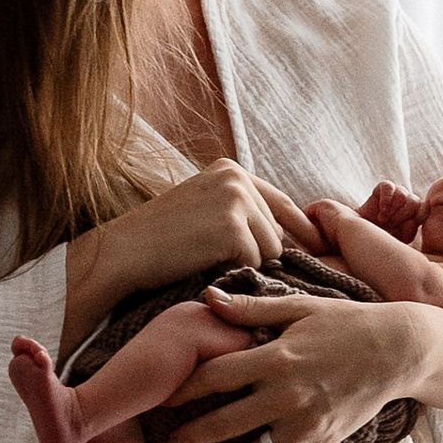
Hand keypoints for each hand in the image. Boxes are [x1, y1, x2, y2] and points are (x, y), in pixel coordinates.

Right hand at [62, 160, 312, 356]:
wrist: (122, 253)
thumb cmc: (159, 242)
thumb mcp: (203, 210)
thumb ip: (241, 212)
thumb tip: (292, 238)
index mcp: (230, 169)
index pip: (283, 203)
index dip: (302, 229)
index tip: (320, 247)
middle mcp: (236, 177)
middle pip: (278, 233)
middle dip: (259, 254)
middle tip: (219, 261)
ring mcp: (235, 200)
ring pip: (271, 251)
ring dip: (246, 265)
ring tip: (208, 260)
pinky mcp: (233, 228)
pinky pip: (255, 264)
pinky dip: (235, 273)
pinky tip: (205, 266)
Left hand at [165, 293, 422, 442]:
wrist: (399, 350)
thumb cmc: (347, 323)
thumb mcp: (300, 307)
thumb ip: (252, 308)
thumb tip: (208, 298)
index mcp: (279, 357)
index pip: (216, 377)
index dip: (185, 389)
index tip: (166, 396)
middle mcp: (291, 394)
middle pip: (226, 422)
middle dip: (192, 434)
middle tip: (171, 438)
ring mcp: (309, 423)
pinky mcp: (325, 441)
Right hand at [358, 180, 426, 241]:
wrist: (366, 231)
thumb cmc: (386, 235)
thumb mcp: (400, 238)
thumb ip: (409, 232)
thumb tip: (411, 221)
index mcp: (417, 211)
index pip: (425, 209)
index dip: (417, 217)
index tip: (405, 225)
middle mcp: (409, 200)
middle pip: (414, 202)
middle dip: (402, 215)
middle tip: (391, 224)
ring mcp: (398, 192)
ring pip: (402, 195)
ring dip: (392, 210)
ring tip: (383, 219)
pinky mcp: (385, 186)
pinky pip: (389, 187)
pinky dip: (386, 199)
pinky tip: (382, 210)